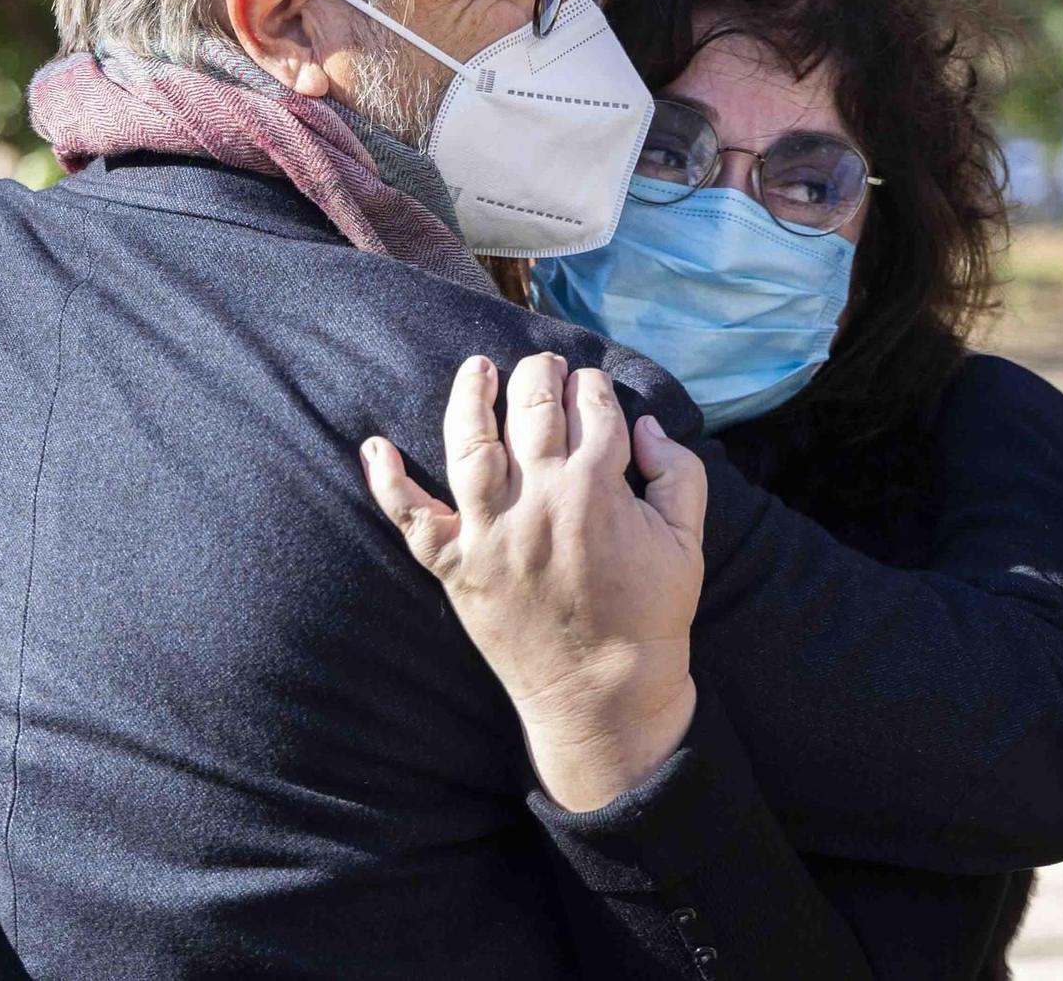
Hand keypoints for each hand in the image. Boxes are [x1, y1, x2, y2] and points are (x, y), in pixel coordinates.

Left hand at [361, 352, 708, 811]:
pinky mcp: (455, 564)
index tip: (591, 386)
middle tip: (544, 367)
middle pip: (532, 409)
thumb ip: (679, 472)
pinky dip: (387, 481)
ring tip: (477, 370)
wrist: (603, 695)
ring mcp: (489, 531)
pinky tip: (374, 447)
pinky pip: (411, 518)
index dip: (593, 387)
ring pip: (469, 442)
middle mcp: (537, 498)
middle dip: (541, 376)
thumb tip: (645, 424)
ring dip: (471, 396)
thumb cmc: (650, 616)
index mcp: (598, 487)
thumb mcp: (688, 542)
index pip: (592, 407)